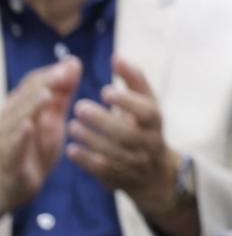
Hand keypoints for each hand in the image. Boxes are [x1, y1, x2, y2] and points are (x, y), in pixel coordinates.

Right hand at [0, 58, 79, 213]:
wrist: (11, 191)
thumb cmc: (32, 152)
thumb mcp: (50, 121)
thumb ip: (62, 95)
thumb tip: (73, 62)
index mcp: (20, 109)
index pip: (31, 84)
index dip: (51, 73)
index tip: (72, 64)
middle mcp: (8, 121)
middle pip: (24, 98)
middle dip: (44, 83)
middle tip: (65, 71)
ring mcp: (4, 141)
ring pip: (15, 120)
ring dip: (31, 106)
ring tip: (47, 93)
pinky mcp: (7, 162)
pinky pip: (12, 148)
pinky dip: (19, 137)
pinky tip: (28, 126)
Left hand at [66, 57, 178, 212]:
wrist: (155, 173)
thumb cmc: (145, 126)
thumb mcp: (146, 102)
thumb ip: (132, 80)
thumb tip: (116, 57)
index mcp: (155, 120)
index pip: (146, 111)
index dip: (127, 102)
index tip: (105, 91)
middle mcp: (149, 142)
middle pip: (127, 134)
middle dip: (103, 121)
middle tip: (79, 107)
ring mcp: (136, 162)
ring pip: (114, 153)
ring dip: (91, 139)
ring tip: (71, 126)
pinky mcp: (121, 178)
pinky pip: (103, 171)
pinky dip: (85, 160)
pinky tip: (71, 149)